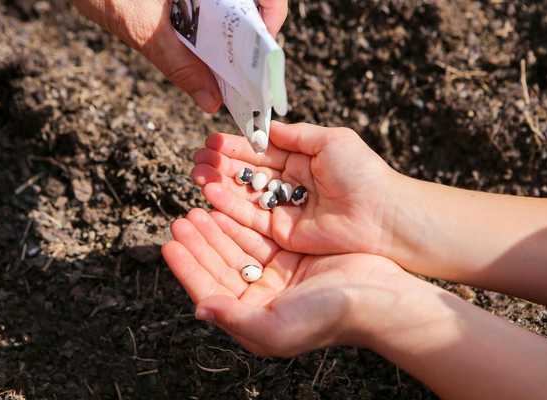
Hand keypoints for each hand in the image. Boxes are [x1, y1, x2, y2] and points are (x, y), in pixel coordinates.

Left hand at [72, 0, 287, 111]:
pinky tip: (204, 58)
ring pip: (231, 13)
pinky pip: (210, 15)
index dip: (274, 19)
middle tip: (245, 76)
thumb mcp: (142, 27)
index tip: (265, 53)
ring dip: (230, 43)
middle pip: (251, 7)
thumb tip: (211, 102)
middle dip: (251, 42)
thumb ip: (179, 64)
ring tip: (226, 74)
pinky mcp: (186, 1)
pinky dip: (210, 37)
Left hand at [161, 208, 407, 356]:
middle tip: (182, 219)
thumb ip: (234, 319)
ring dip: (217, 228)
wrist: (376, 296)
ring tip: (198, 209)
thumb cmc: (327, 318)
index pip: (211, 289)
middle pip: (221, 264)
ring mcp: (276, 273)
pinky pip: (258, 234)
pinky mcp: (292, 255)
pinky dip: (240, 221)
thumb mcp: (276, 328)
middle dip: (200, 242)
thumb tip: (199, 309)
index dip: (188, 268)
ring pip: (237, 246)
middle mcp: (261, 296)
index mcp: (253, 317)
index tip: (170, 245)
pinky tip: (226, 208)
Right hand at [191, 121, 406, 256]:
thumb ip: (295, 135)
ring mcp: (284, 209)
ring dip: (220, 184)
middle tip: (198, 158)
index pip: (261, 152)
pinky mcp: (282, 233)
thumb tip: (266, 128)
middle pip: (248, 174)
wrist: (381, 214)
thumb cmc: (361, 172)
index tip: (212, 141)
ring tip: (197, 173)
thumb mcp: (330, 140)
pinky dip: (230, 206)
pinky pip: (251, 218)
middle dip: (222, 166)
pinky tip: (210, 193)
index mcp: (302, 160)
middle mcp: (290, 184)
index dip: (236, 146)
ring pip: (245, 195)